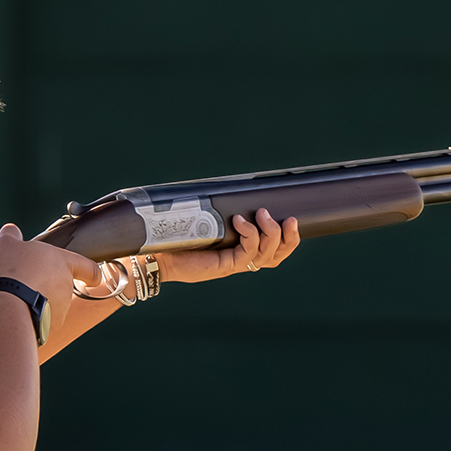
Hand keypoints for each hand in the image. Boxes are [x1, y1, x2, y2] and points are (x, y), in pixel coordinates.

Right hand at [0, 223, 96, 314]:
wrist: (9, 303)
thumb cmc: (11, 270)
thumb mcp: (6, 243)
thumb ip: (11, 235)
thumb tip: (11, 231)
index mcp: (62, 261)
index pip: (89, 267)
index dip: (91, 273)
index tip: (92, 278)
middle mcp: (66, 284)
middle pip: (63, 285)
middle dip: (49, 285)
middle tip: (27, 282)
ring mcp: (62, 306)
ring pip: (55, 303)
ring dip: (41, 300)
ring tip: (18, 297)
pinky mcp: (52, 324)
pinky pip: (45, 319)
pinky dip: (35, 316)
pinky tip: (19, 311)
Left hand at [156, 207, 300, 283]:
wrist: (157, 251)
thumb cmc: (180, 233)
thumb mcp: (208, 216)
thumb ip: (223, 207)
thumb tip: (235, 184)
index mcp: (243, 249)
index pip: (276, 249)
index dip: (290, 238)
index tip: (293, 218)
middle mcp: (242, 259)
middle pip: (277, 255)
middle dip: (288, 237)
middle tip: (288, 218)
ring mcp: (234, 264)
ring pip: (266, 256)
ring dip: (270, 233)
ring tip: (261, 215)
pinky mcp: (224, 266)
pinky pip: (246, 253)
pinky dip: (249, 236)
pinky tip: (240, 221)